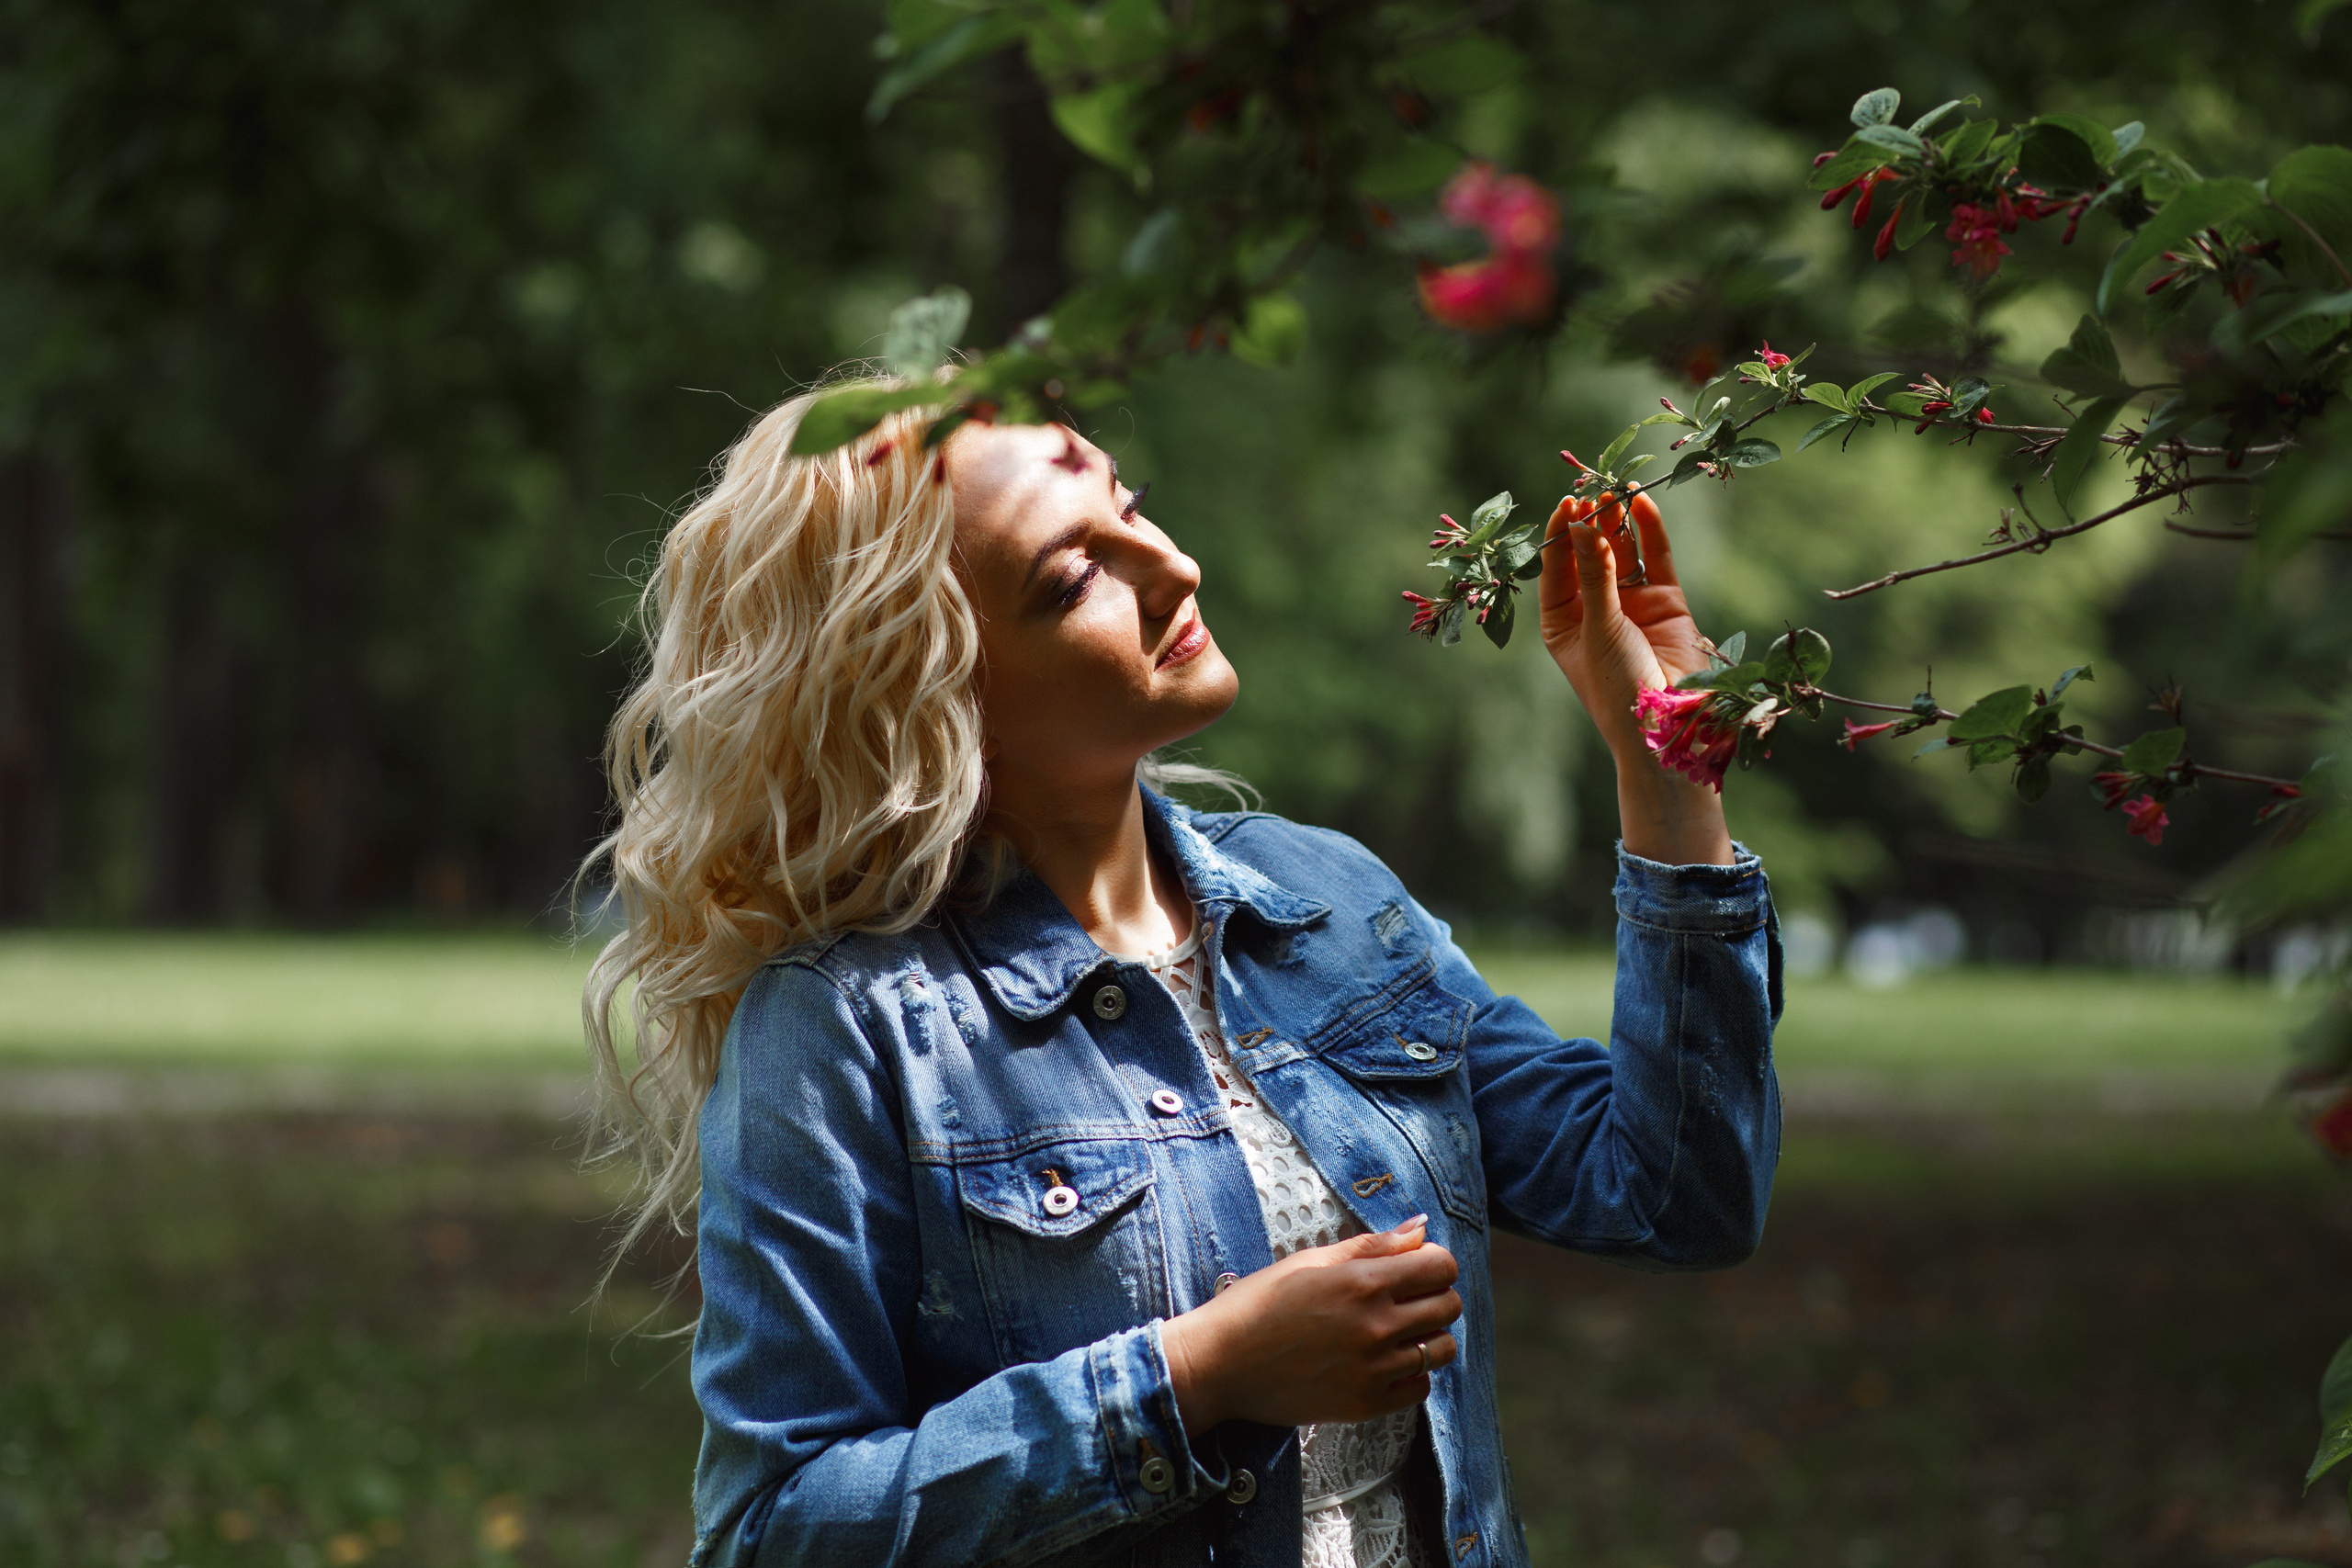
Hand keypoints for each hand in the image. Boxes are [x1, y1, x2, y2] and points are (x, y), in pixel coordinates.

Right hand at [1161, 1219, 1460, 1434]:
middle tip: (1407, 1300)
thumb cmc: (1259, 1303)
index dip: (1434, 1263)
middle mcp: (1376, 1326)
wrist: (1220, 1362)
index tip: (1416, 1269)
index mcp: (1362, 1282)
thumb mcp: (1311, 1261)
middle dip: (1435, 1296)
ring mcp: (1373, 1370)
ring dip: (1428, 1336)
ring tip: (1398, 1333)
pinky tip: (1385, 1363)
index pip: (1441, 1267)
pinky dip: (1412, 1374)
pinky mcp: (1365, 1405)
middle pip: (1449, 1306)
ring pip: (1442, 1350)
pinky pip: (1420, 1388)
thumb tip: (1420, 1230)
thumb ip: (1372, 1247)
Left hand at [1537, 491, 1709, 752]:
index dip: (1561, 537)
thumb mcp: (1599, 628)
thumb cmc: (1616, 685)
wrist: (1667, 724)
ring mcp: (1631, 607)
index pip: (1557, 571)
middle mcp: (1595, 612)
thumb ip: (1594, 576)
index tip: (1566, 503)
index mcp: (1563, 624)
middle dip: (1590, 525)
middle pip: (1589, 557)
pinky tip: (1643, 506)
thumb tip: (1581, 526)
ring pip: (1622, 555)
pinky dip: (1650, 534)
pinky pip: (1656, 561)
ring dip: (1618, 524)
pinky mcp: (1666, 604)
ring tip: (1615, 492)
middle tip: (1592, 493)